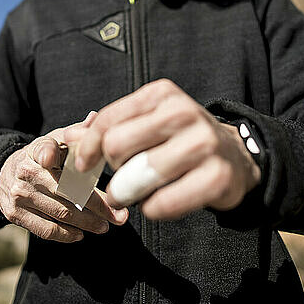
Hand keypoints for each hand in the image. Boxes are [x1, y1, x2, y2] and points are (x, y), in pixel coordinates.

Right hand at [0, 113, 128, 241]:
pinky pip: (45, 229)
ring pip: (59, 213)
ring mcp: (19, 195)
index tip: (54, 158)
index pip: (44, 150)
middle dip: (96, 205)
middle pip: (65, 191)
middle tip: (118, 216)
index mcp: (37, 149)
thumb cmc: (41, 155)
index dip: (48, 153)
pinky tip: (81, 233)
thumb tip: (95, 118)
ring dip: (86, 223)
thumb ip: (75, 133)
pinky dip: (66, 234)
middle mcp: (25, 171)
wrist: (4, 173)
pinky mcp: (14, 214)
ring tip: (105, 226)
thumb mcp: (55, 139)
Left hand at [70, 79, 260, 219]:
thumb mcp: (145, 123)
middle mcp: (183, 112)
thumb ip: (107, 128)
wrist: (234, 157)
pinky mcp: (217, 177)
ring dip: (128, 193)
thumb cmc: (178, 139)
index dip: (87, 147)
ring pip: (136, 177)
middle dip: (111, 170)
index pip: (108, 121)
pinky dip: (151, 209)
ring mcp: (204, 143)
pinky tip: (159, 201)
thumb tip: (68, 136)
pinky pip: (160, 204)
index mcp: (162, 94)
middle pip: (116, 147)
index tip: (84, 165)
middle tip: (121, 178)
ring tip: (136, 192)